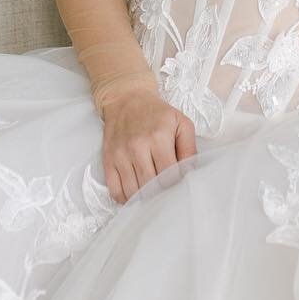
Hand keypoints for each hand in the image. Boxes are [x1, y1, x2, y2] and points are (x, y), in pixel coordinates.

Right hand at [95, 78, 197, 202]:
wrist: (126, 100)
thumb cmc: (156, 113)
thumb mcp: (181, 123)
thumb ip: (189, 148)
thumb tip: (190, 173)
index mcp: (159, 138)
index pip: (170, 174)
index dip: (177, 185)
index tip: (179, 187)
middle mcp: (137, 147)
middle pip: (151, 186)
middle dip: (161, 194)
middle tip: (167, 195)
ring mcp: (121, 155)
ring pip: (133, 191)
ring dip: (145, 199)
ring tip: (153, 196)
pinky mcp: (108, 160)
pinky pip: (115, 190)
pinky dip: (125, 199)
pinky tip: (135, 196)